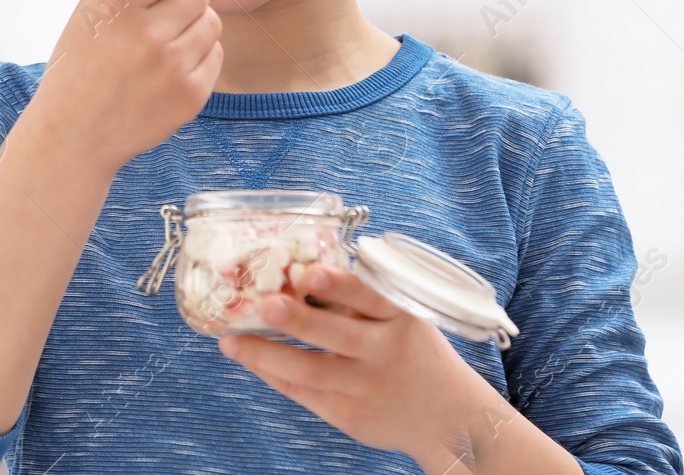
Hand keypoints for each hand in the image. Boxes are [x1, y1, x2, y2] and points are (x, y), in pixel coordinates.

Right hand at [29, 0, 222, 176]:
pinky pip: (214, 55)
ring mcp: (172, 70)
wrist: (75, 132)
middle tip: (164, 6)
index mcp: (118, 7)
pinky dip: (197, 55)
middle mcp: (147, 38)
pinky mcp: (190, 97)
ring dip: (193, 24)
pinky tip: (167, 67)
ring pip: (211, 22)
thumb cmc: (82, 59)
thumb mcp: (93, 2)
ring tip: (161, 41)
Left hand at [218, 265, 572, 473]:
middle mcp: (385, 353)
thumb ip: (364, 298)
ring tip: (232, 339)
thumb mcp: (405, 317)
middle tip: (266, 304)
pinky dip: (272, 374)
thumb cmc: (415, 351)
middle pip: (337, 336)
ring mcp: (366, 387)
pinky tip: (248, 356)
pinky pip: (304, 393)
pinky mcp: (350, 415)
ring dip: (267, 353)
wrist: (450, 417)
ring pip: (310, 370)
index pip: (370, 297)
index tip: (312, 273)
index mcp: (401, 318)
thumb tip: (301, 267)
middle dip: (299, 321)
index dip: (340, 286)